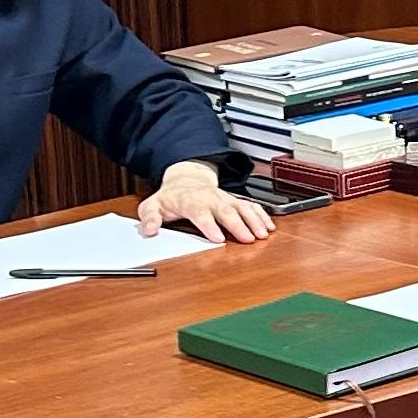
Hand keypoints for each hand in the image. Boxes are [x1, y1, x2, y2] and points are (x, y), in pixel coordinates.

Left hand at [141, 160, 275, 243]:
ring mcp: (224, 198)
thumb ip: (149, 218)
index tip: (218, 238)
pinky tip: (269, 226)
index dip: (209, 225)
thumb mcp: (153, 205)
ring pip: (242, 206)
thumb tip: (149, 230)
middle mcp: (210, 198)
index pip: (200, 212)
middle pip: (226, 210)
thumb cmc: (171, 197)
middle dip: (238, 224)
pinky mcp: (234, 200)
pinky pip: (250, 205)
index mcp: (190, 200)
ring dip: (254, 220)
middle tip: (248, 238)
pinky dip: (261, 215)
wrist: (186, 179)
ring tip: (263, 234)